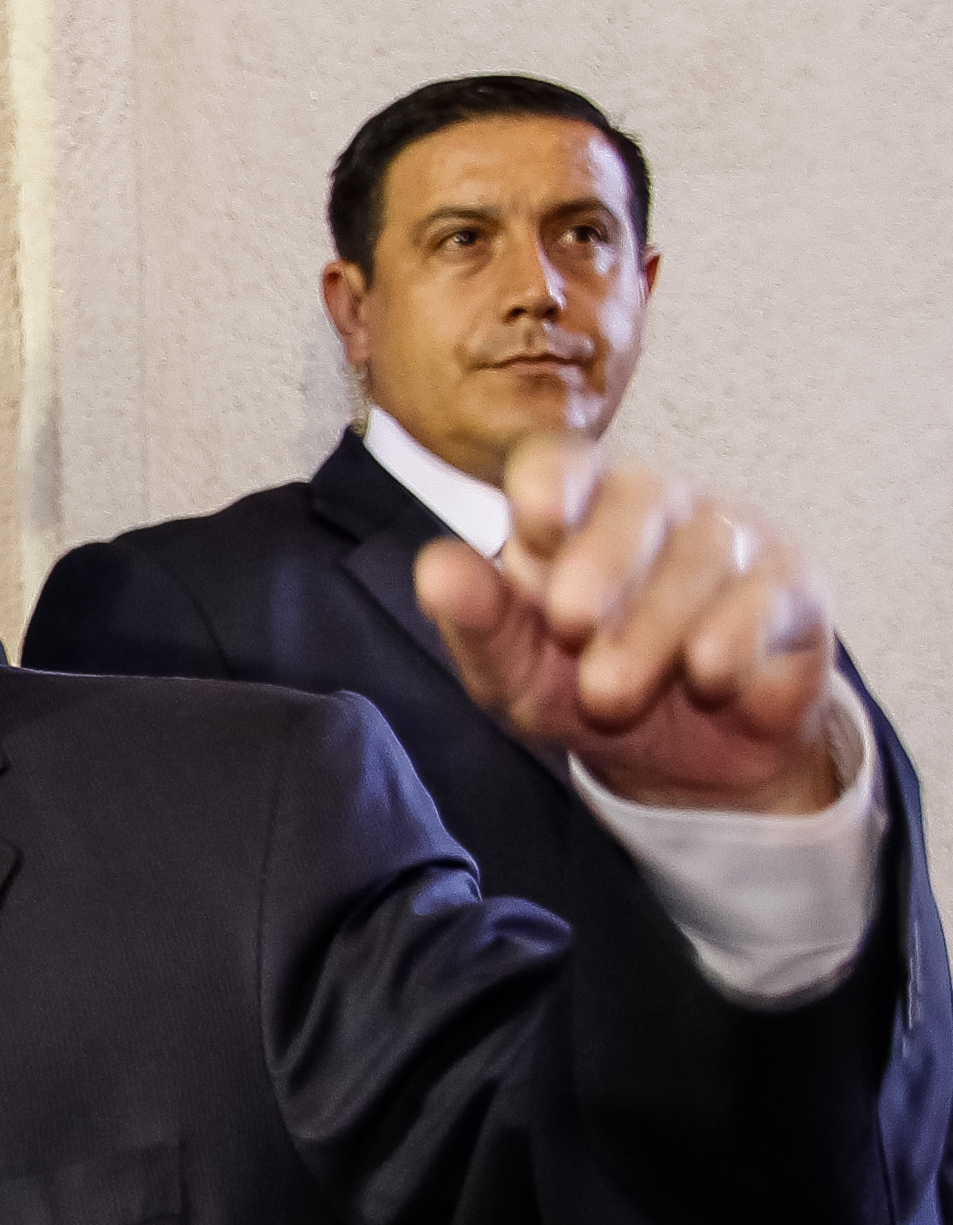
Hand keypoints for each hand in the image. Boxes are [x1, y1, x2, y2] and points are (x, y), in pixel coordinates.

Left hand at [416, 434, 840, 813]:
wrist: (683, 764)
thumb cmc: (583, 691)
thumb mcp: (515, 674)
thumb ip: (477, 621)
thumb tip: (433, 567)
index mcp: (574, 512)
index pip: (561, 460)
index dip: (551, 481)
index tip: (536, 525)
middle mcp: (654, 508)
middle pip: (638, 494)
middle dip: (601, 561)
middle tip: (569, 626)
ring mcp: (729, 539)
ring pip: (701, 551)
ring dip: (651, 627)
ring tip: (609, 693)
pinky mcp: (792, 586)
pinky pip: (769, 592)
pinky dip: (732, 635)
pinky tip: (705, 674)